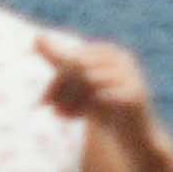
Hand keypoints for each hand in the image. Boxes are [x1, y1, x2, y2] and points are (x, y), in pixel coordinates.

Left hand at [34, 32, 157, 135]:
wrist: (133, 134)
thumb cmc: (103, 105)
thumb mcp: (79, 83)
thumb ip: (60, 60)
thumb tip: (36, 37)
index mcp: (109, 52)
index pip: (73, 60)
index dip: (55, 81)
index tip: (44, 102)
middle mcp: (123, 59)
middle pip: (79, 68)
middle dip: (60, 90)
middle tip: (51, 110)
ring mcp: (131, 76)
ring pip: (88, 82)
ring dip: (69, 102)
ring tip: (61, 115)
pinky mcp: (135, 95)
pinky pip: (101, 98)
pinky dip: (83, 110)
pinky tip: (75, 119)